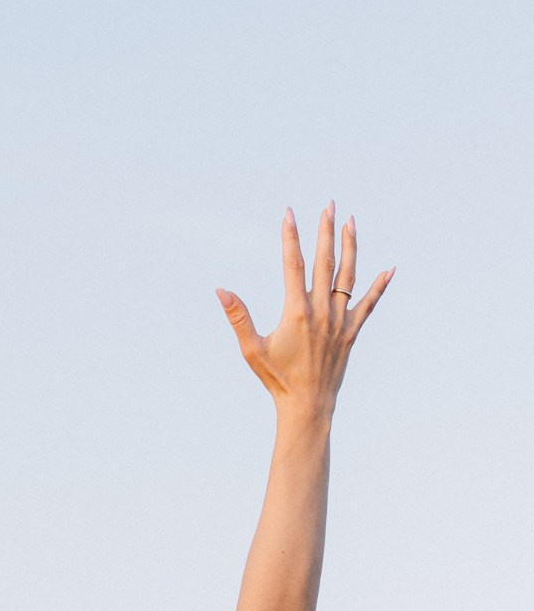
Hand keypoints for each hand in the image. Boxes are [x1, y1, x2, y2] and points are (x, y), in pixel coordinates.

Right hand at [217, 204, 393, 417]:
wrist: (307, 405)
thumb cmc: (277, 379)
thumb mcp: (252, 349)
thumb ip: (238, 317)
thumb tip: (221, 291)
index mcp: (296, 311)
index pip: (293, 264)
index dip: (291, 237)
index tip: (289, 213)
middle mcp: (321, 311)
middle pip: (325, 261)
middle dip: (326, 230)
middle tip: (329, 205)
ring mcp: (340, 320)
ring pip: (349, 276)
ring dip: (351, 247)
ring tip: (350, 222)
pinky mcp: (351, 332)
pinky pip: (369, 304)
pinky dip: (379, 286)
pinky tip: (390, 269)